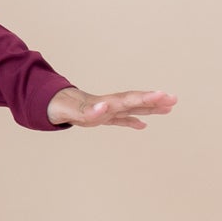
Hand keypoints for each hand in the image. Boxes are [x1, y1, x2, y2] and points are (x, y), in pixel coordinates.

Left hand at [48, 87, 176, 129]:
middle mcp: (108, 104)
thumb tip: (102, 108)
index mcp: (103, 103)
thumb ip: (86, 111)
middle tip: (174, 98)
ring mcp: (106, 110)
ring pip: (132, 108)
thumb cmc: (58, 106)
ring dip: (150, 107)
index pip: (128, 99)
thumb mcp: (69, 110)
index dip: (145, 98)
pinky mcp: (101, 117)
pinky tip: (143, 126)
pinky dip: (133, 121)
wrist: (48, 103)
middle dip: (154, 100)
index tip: (161, 95)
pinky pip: (121, 119)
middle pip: (134, 101)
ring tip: (170, 107)